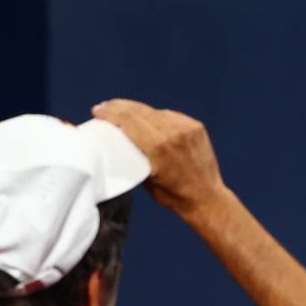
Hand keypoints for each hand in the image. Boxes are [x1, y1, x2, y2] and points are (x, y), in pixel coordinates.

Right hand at [90, 98, 227, 215]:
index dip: (111, 113)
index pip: (128, 120)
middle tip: (105, 106)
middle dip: (119, 107)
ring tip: (124, 111)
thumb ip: (133, 156)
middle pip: (139, 111)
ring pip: (154, 112)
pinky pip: (170, 116)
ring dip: (137, 111)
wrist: (207, 198)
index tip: (98, 111)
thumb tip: (118, 141)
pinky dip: (157, 117)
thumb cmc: (174, 196)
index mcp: (158, 147)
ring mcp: (187, 128)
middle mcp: (173, 133)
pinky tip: (147, 119)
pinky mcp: (196, 127)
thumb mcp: (146, 179)